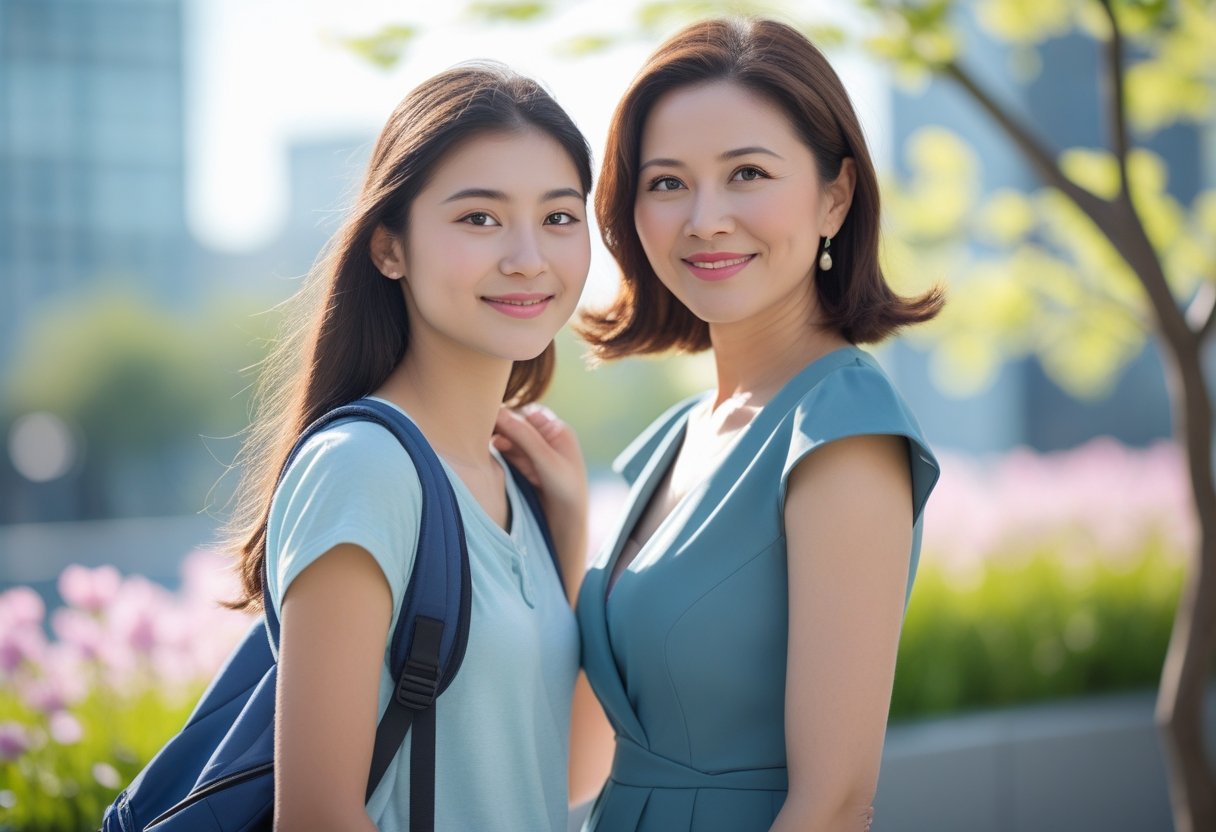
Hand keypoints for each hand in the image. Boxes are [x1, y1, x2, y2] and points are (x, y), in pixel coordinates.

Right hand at [493, 405, 588, 599]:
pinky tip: (491, 453)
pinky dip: (500, 453)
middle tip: (483, 430)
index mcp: (558, 430)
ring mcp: (536, 453)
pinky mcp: (526, 466)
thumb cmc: (566, 489)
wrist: (567, 521)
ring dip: (499, 441)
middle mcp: (547, 438)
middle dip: (502, 427)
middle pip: (517, 425)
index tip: (490, 417)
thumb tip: (499, 412)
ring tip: (487, 443)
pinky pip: (508, 453)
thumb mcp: (545, 459)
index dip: (510, 415)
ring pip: (510, 439)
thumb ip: (523, 435)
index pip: (528, 413)